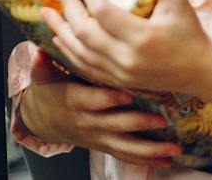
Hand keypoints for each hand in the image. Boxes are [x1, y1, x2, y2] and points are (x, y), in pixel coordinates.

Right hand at [17, 50, 180, 165]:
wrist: (45, 121)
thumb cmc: (49, 91)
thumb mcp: (42, 77)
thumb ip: (42, 65)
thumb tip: (38, 51)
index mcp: (75, 102)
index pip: (94, 100)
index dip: (110, 98)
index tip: (129, 93)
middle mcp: (89, 123)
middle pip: (116, 125)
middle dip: (139, 123)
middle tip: (161, 120)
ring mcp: (99, 137)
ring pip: (126, 147)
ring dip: (151, 150)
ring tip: (173, 150)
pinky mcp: (106, 145)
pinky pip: (127, 156)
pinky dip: (148, 160)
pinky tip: (167, 161)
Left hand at [43, 0, 211, 96]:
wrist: (200, 71)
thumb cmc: (189, 32)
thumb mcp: (179, 0)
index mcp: (142, 37)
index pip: (103, 13)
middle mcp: (128, 58)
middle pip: (85, 33)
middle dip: (68, 9)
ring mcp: (121, 73)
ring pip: (80, 53)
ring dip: (61, 31)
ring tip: (47, 13)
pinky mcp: (118, 81)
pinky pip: (86, 67)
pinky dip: (70, 51)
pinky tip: (59, 38)